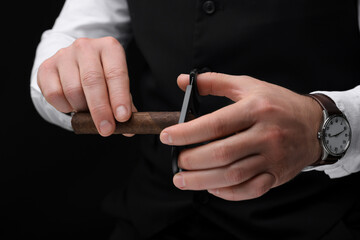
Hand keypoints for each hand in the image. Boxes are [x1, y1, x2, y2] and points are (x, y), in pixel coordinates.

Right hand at [37, 37, 136, 135]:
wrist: (76, 63)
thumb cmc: (103, 77)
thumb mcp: (117, 85)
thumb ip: (125, 105)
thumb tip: (129, 130)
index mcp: (109, 48)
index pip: (116, 73)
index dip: (120, 97)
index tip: (123, 118)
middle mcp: (86, 47)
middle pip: (92, 81)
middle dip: (100, 110)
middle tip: (106, 130)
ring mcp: (64, 55)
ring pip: (73, 90)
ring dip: (82, 109)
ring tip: (88, 112)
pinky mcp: (47, 67)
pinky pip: (54, 94)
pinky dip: (65, 107)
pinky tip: (72, 106)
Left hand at [160, 72, 322, 200]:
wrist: (315, 125)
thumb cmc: (277, 104)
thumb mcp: (248, 86)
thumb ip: (214, 82)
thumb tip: (181, 81)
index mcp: (255, 109)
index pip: (215, 124)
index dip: (186, 133)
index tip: (167, 137)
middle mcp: (265, 134)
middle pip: (221, 153)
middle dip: (191, 161)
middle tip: (176, 162)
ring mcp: (272, 157)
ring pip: (232, 175)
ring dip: (202, 181)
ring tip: (182, 179)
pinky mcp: (276, 175)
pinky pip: (250, 189)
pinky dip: (227, 193)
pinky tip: (211, 187)